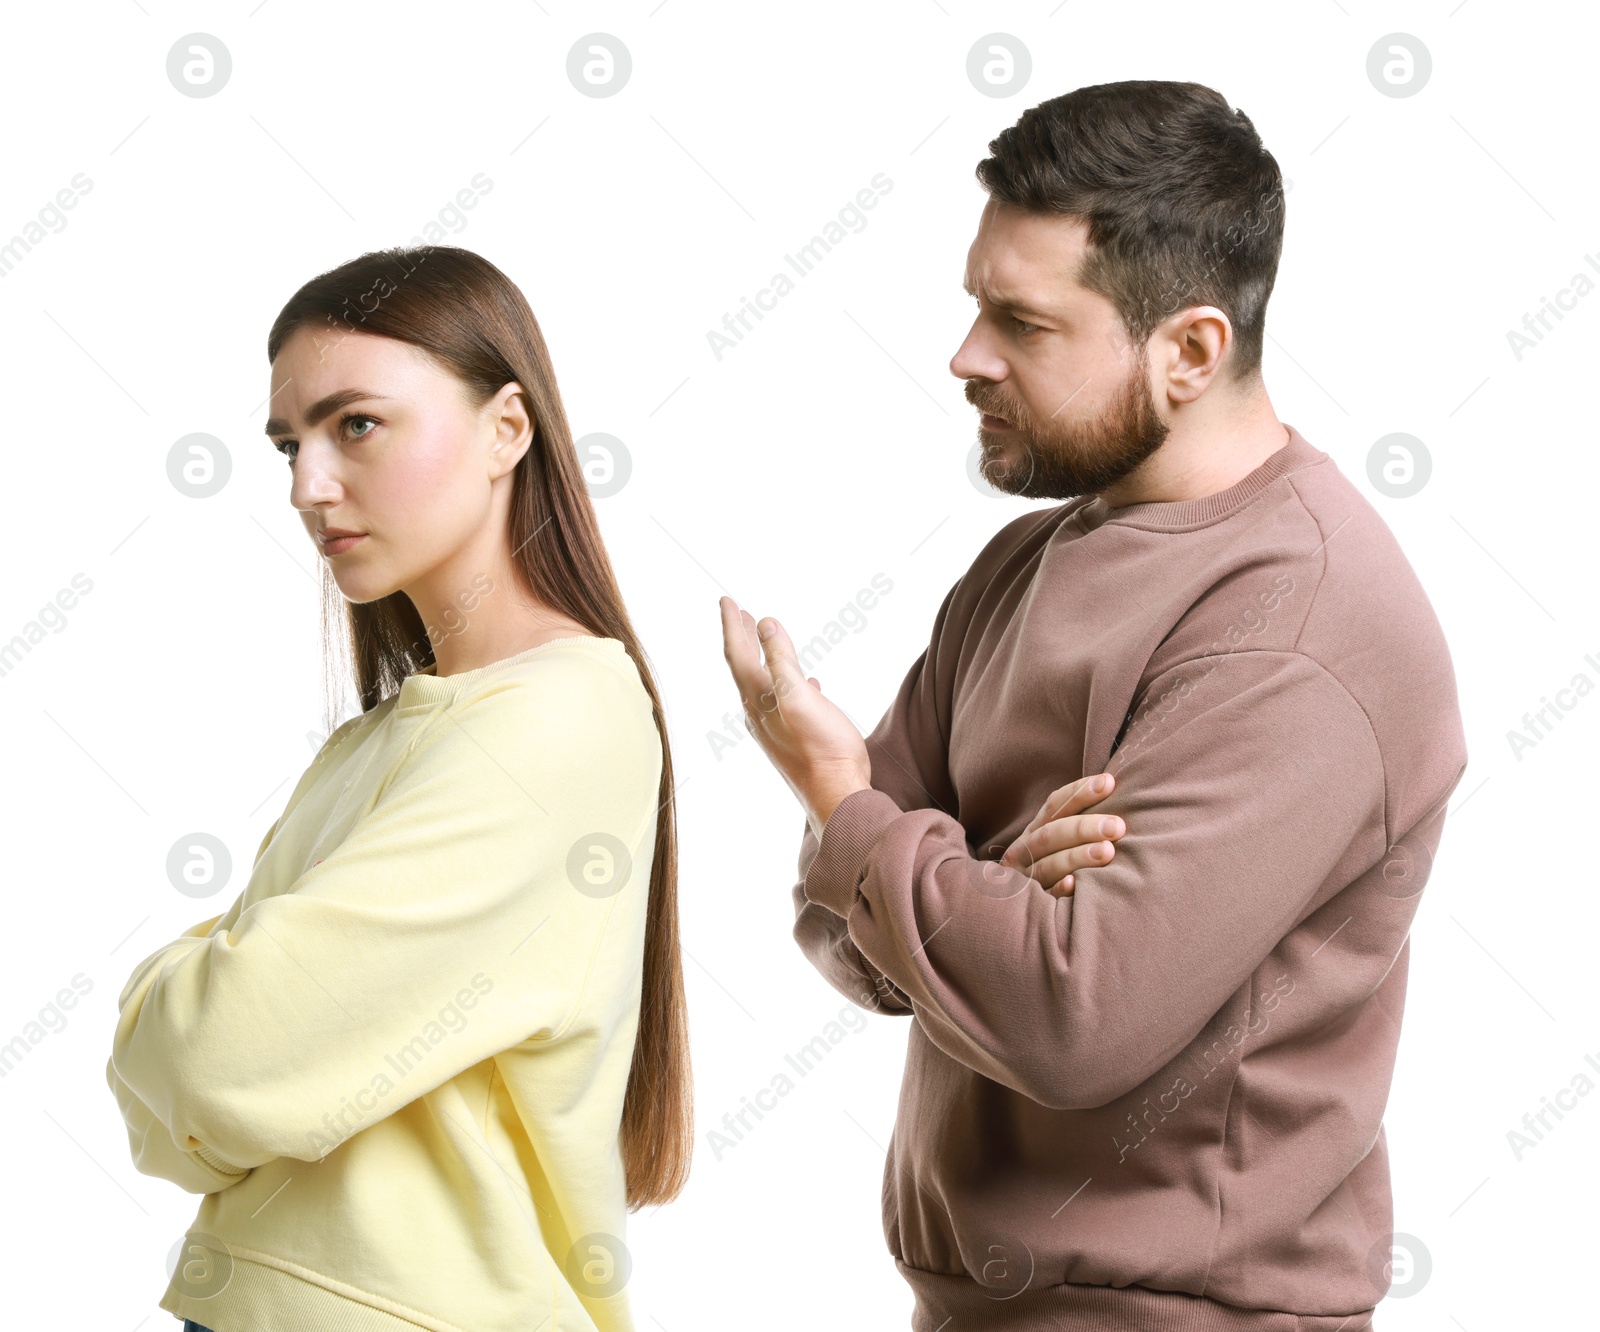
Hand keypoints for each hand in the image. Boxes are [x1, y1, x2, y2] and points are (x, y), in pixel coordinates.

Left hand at [718, 596, 871, 837]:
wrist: (837, 793)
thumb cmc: (821, 747)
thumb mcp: (799, 696)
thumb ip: (781, 660)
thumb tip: (766, 624)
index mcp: (758, 698)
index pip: (737, 653)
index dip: (732, 624)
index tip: (726, 599)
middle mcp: (759, 712)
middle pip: (745, 666)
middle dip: (743, 637)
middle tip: (740, 613)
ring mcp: (776, 726)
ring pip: (764, 682)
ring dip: (764, 658)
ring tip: (767, 640)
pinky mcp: (795, 736)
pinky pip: (786, 700)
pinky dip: (789, 683)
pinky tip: (806, 682)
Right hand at [998, 772, 1124, 897]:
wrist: (1013, 903)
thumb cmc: (1056, 861)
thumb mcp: (1058, 838)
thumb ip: (1079, 819)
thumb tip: (1115, 787)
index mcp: (1034, 829)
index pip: (1055, 805)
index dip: (1080, 793)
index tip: (1109, 783)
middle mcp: (1025, 850)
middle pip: (1051, 835)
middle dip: (1084, 828)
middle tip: (1117, 826)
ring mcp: (1026, 877)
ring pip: (1048, 865)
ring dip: (1077, 856)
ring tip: (1107, 852)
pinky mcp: (1032, 903)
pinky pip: (1044, 897)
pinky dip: (1058, 889)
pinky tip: (1075, 884)